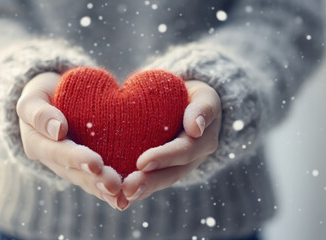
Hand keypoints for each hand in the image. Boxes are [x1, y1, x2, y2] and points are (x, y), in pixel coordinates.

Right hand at [16, 72, 127, 209]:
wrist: (54, 96)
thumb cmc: (43, 94)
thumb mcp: (33, 97)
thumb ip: (38, 112)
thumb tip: (57, 130)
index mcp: (37, 143)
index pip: (56, 152)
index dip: (75, 158)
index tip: (95, 162)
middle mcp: (52, 160)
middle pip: (73, 172)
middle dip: (94, 180)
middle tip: (113, 185)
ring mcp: (68, 167)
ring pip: (85, 181)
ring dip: (103, 191)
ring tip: (121, 198)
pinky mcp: (84, 167)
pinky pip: (96, 180)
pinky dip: (108, 191)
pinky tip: (124, 199)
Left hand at [122, 80, 221, 207]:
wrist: (187, 100)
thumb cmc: (191, 94)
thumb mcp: (203, 95)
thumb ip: (202, 109)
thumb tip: (196, 128)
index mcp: (204, 138)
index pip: (185, 149)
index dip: (165, 157)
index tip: (142, 162)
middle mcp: (195, 157)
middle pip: (173, 172)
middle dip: (150, 181)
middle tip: (128, 187)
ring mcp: (181, 165)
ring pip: (162, 180)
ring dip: (143, 189)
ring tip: (123, 194)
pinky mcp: (167, 168)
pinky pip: (154, 179)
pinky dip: (139, 189)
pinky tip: (121, 196)